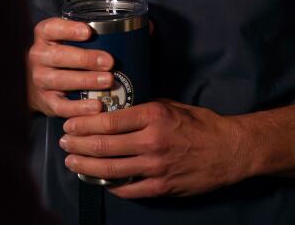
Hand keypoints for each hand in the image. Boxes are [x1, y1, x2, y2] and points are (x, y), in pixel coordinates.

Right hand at [27, 17, 116, 117]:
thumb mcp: (67, 39)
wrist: (38, 83)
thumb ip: (89, 34)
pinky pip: (61, 106)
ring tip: (107, 81)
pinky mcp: (45, 101)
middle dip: (86, 59)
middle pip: (58, 56)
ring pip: (59, 80)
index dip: (69, 29)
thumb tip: (130, 33)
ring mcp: (40, 80)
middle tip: (109, 61)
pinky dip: (79, 107)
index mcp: (44, 36)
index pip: (51, 28)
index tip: (88, 32)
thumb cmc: (62, 57)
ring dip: (86, 81)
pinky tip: (96, 106)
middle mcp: (39, 56)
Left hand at [59, 100, 252, 197]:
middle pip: (103, 146)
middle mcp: (151, 141)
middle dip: (77, 145)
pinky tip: (100, 180)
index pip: (108, 121)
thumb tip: (116, 109)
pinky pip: (127, 189)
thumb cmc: (201, 124)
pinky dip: (110, 185)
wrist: (230, 151)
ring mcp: (155, 167)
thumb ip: (144, 108)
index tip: (69, 124)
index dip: (83, 124)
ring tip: (72, 163)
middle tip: (64, 143)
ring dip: (85, 167)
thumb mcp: (172, 105)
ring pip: (109, 170)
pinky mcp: (161, 187)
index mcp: (153, 116)